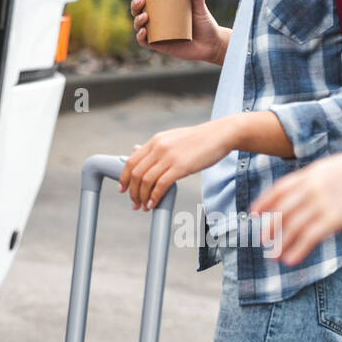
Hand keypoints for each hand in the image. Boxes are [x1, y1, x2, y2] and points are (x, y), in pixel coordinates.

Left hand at [118, 119, 234, 209]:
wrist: (219, 135)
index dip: (124, 177)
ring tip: (143, 206)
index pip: (132, 161)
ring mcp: (169, 157)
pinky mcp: (181, 167)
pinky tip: (154, 204)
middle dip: (132, 191)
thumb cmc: (197, 139)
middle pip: (136, 173)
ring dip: (142, 197)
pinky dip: (155, 197)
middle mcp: (159, 148)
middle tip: (134, 202)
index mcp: (155, 141)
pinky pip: (162, 185)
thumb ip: (154, 147)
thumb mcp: (171, 138)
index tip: (122, 189)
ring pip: (147, 181)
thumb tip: (135, 150)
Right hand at [129, 0, 226, 64]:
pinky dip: (140, 37)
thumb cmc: (204, 23)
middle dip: (135, 4)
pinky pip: (144, 42)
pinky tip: (144, 31)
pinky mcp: (159, 45)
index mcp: (161, 7)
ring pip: (139, 25)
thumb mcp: (200, 8)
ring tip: (145, 16)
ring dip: (137, 19)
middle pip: (137, 10)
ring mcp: (156, 32)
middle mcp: (155, 19)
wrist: (211, 44)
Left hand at [250, 146, 341, 264]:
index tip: (255, 212)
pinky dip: (298, 250)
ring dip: (281, 243)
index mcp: (311, 172)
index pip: (279, 189)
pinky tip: (291, 260)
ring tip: (273, 257)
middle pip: (282, 210)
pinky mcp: (334, 217)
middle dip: (271, 226)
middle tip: (262, 240)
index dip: (265, 202)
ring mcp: (320, 202)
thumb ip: (323, 177)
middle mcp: (310, 187)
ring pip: (292, 226)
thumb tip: (319, 185)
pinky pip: (309, 237)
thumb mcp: (338, 165)